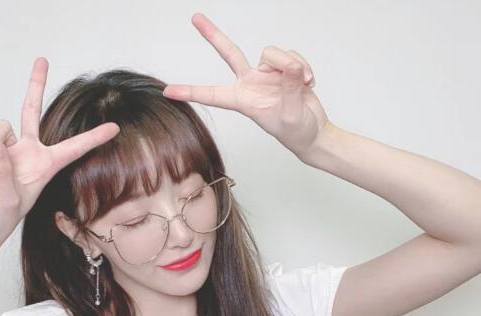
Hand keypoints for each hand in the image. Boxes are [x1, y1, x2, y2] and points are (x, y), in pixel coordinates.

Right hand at [0, 57, 119, 245]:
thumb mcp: (8, 201)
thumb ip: (4, 173)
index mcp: (45, 166)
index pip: (74, 148)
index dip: (94, 138)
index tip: (115, 128)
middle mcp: (30, 152)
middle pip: (33, 110)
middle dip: (36, 85)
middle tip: (42, 60)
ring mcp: (10, 148)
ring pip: (0, 125)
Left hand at [162, 13, 329, 160]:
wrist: (313, 131)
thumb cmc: (296, 132)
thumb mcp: (291, 115)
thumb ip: (289, 89)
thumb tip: (290, 66)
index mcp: (243, 101)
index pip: (212, 95)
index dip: (190, 92)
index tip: (168, 91)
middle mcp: (251, 83)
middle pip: (229, 53)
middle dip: (212, 35)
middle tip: (195, 18)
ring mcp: (266, 74)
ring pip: (273, 52)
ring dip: (292, 64)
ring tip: (303, 84)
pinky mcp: (283, 67)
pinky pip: (291, 55)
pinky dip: (304, 66)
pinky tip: (309, 82)